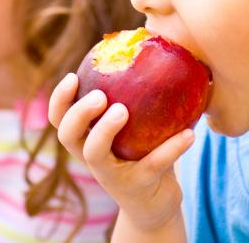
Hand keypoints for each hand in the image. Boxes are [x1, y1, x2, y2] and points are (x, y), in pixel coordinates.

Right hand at [48, 73, 194, 232]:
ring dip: (105, 130)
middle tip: (99, 96)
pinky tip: (189, 134)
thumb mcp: (133, 128)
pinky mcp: (138, 187)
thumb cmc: (143, 153)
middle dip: (78, 113)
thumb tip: (153, 44)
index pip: (59, 119)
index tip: (73, 76)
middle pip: (67, 135)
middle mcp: (92, 158)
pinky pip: (153, 164)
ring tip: (122, 110)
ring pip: (95, 154)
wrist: (154, 205)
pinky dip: (171, 148)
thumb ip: (134, 96)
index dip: (59, 99)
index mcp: (86, 140)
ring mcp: (112, 175)